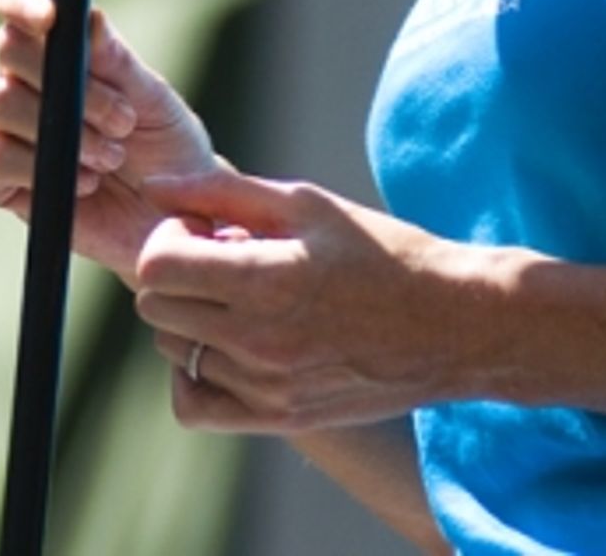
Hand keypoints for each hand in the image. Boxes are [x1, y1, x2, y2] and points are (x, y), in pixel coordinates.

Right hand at [0, 0, 222, 284]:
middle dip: (68, 82)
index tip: (52, 18)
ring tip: (111, 156)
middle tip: (122, 119)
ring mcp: (7, 128)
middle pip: (8, 48)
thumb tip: (89, 18)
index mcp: (61, 45)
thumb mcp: (154, 100)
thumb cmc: (165, 147)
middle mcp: (26, 79)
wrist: (170, 219)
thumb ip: (119, 61)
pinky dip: (37, 169)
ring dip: (65, 131)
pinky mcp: (0, 179)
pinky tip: (83, 182)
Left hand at [133, 165, 469, 431]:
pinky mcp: (277, 418)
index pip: (156, 265)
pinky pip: (193, 406)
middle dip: (178, 270)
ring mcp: (265, 389)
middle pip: (156, 306)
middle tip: (224, 255)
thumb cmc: (380, 251)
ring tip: (243, 294)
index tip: (204, 227)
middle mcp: (258, 342)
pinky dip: (194, 372)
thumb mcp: (307, 204)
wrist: (449, 325)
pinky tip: (228, 342)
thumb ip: (223, 191)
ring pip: (173, 349)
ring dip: (191, 315)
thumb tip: (155, 186)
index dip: (169, 236)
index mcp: (265, 279)